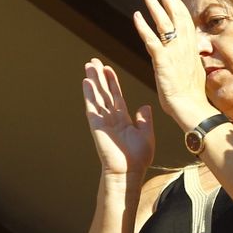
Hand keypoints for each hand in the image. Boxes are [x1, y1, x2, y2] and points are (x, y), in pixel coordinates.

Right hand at [83, 58, 153, 176]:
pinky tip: (86, 82)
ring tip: (88, 66)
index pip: (116, 95)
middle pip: (104, 92)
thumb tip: (144, 106)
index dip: (112, 82)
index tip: (107, 68)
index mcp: (123, 119)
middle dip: (99, 77)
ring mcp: (103, 121)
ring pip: (97, 96)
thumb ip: (145, 119)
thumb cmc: (138, 157)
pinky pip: (92, 107)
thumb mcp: (147, 134)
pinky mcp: (97, 126)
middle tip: (93, 62)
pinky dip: (89, 94)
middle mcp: (111, 118)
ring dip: (92, 81)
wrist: (130, 171)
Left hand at [133, 0, 215, 128]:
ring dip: (155, 8)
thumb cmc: (192, 97)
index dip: (177, 4)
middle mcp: (184, 48)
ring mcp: (174, 55)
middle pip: (176, 16)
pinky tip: (136, 17)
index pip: (185, 20)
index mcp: (191, 49)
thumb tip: (187, 53)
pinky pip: (152, 41)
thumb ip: (187, 58)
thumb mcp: (193, 72)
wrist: (193, 110)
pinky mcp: (163, 64)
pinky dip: (144, 28)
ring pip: (164, 25)